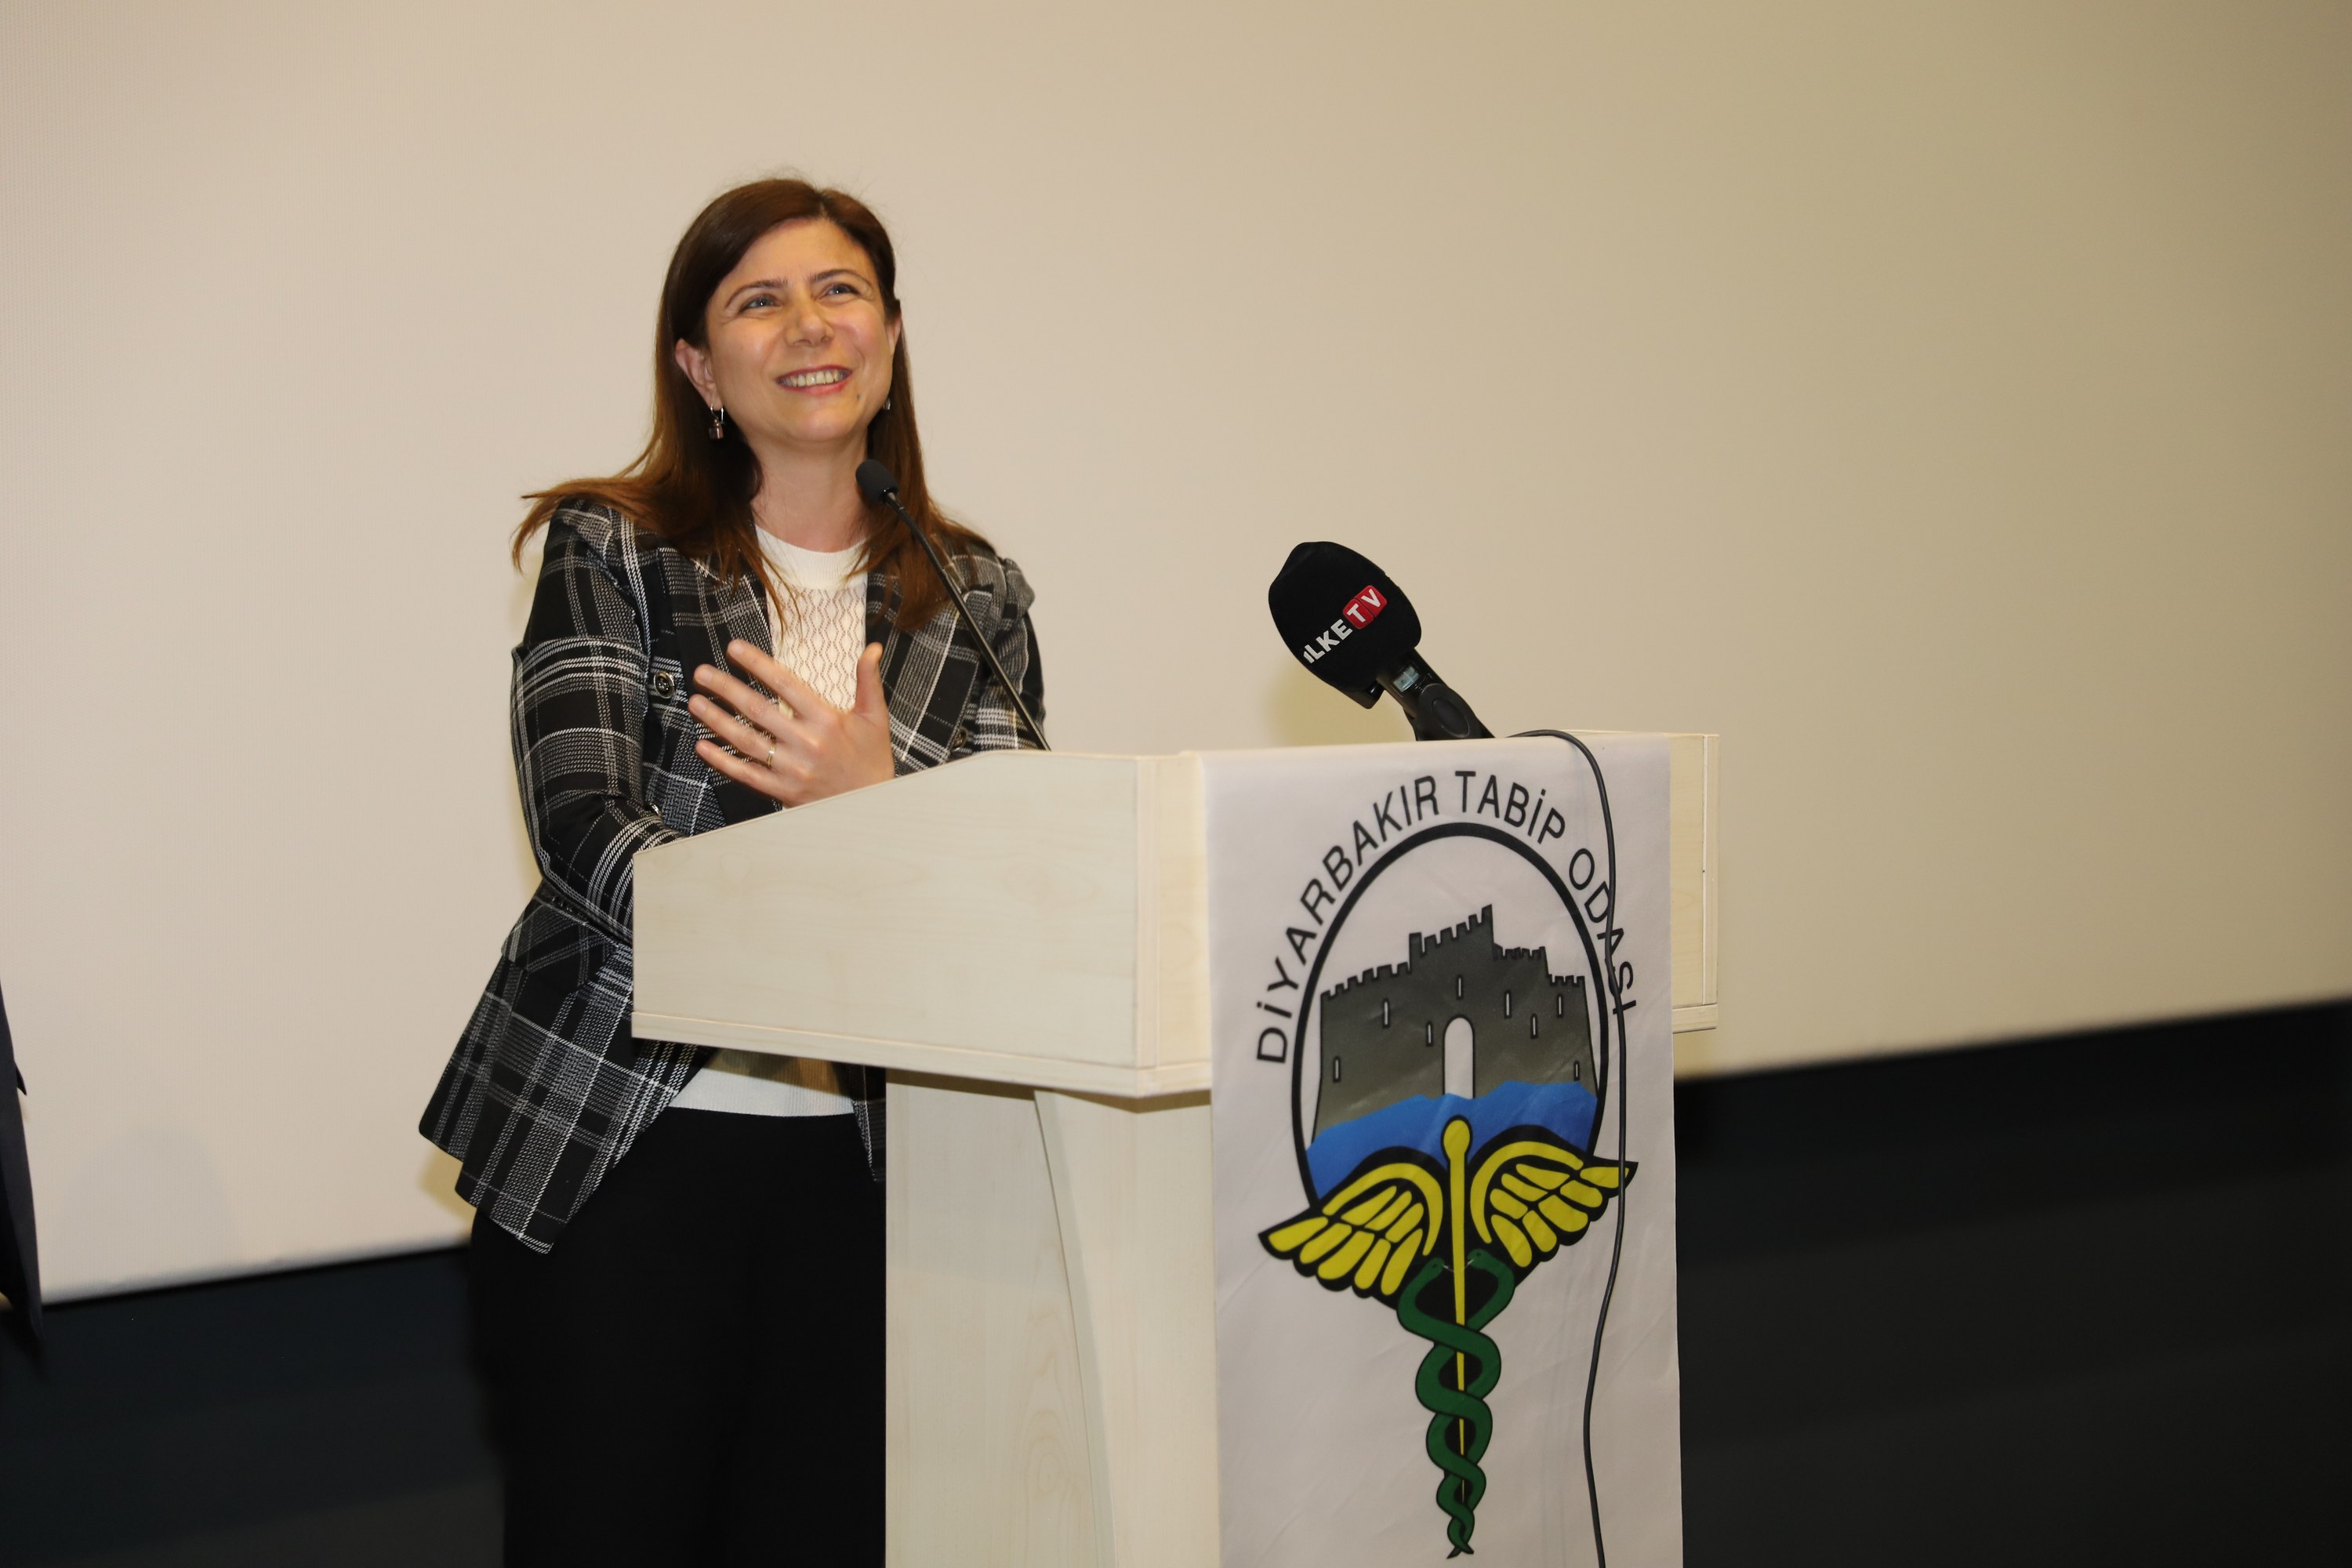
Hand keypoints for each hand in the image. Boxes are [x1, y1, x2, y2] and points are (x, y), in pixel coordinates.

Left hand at [689, 639, 894, 806]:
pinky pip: (745, 774)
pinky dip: (721, 761)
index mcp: (827, 720)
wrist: (871, 805)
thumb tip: (873, 648)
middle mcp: (806, 743)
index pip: (785, 684)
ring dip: (716, 720)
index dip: (758, 664)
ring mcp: (791, 769)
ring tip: (695, 702)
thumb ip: (869, 681)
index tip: (734, 648)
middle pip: (757, 709)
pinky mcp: (781, 791)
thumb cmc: (871, 759)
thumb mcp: (875, 717)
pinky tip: (702, 746)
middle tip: (702, 673)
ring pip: (745, 740)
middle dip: (725, 688)